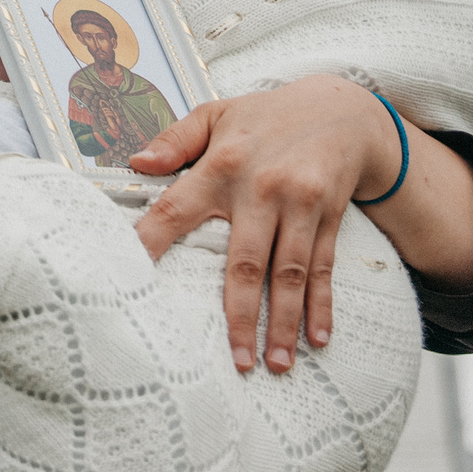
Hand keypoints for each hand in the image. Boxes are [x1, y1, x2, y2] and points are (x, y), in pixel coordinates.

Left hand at [128, 75, 401, 374]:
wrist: (342, 107)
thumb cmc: (267, 117)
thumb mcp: (216, 114)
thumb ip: (174, 139)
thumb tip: (135, 163)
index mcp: (222, 165)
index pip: (176, 210)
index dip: (150, 242)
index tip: (130, 280)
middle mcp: (261, 188)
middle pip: (246, 262)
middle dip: (241, 315)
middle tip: (236, 360)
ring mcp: (299, 205)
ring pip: (289, 274)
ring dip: (285, 323)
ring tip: (276, 364)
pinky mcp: (329, 217)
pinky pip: (324, 268)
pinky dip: (322, 306)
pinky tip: (318, 339)